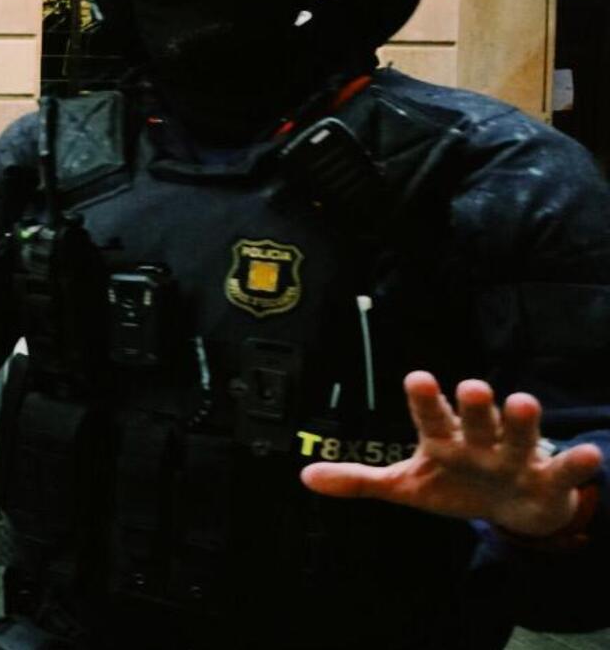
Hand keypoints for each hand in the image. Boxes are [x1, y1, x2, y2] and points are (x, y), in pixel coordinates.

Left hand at [301, 372, 604, 536]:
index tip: (418, 378)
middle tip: (473, 386)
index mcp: (446, 439)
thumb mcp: (406, 486)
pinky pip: (564, 470)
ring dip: (521, 420)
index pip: (431, 416)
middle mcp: (481, 440)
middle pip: (477, 418)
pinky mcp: (548, 480)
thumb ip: (360, 480)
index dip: (425, 399)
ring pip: (520, 435)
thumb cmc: (456, 485)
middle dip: (475, 405)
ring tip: (522, 400)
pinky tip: (589, 457)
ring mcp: (516, 457)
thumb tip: (305, 477)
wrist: (511, 508)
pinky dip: (576, 464)